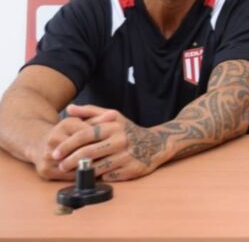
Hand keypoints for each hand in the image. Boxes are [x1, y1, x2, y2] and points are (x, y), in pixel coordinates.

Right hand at [33, 114, 114, 180]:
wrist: (39, 143)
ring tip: (105, 166)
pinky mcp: (45, 171)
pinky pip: (68, 176)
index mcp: (65, 125)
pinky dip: (81, 175)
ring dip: (90, 167)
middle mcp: (53, 140)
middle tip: (113, 157)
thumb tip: (113, 115)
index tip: (115, 144)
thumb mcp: (81, 121)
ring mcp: (47, 156)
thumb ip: (99, 118)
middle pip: (82, 151)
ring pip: (75, 165)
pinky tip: (92, 173)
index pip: (89, 134)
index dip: (102, 140)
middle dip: (97, 154)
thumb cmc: (66, 132)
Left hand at [52, 104, 166, 181]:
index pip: (85, 135)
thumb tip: (69, 109)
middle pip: (88, 153)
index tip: (55, 153)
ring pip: (97, 167)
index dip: (67, 145)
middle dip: (70, 161)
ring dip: (83, 171)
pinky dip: (100, 176)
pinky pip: (109, 176)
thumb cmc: (127, 130)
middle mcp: (121, 140)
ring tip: (73, 172)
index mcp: (113, 126)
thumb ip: (90, 112)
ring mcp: (127, 156)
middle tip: (60, 166)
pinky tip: (95, 175)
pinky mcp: (132, 169)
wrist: (156, 144)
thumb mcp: (112, 117)